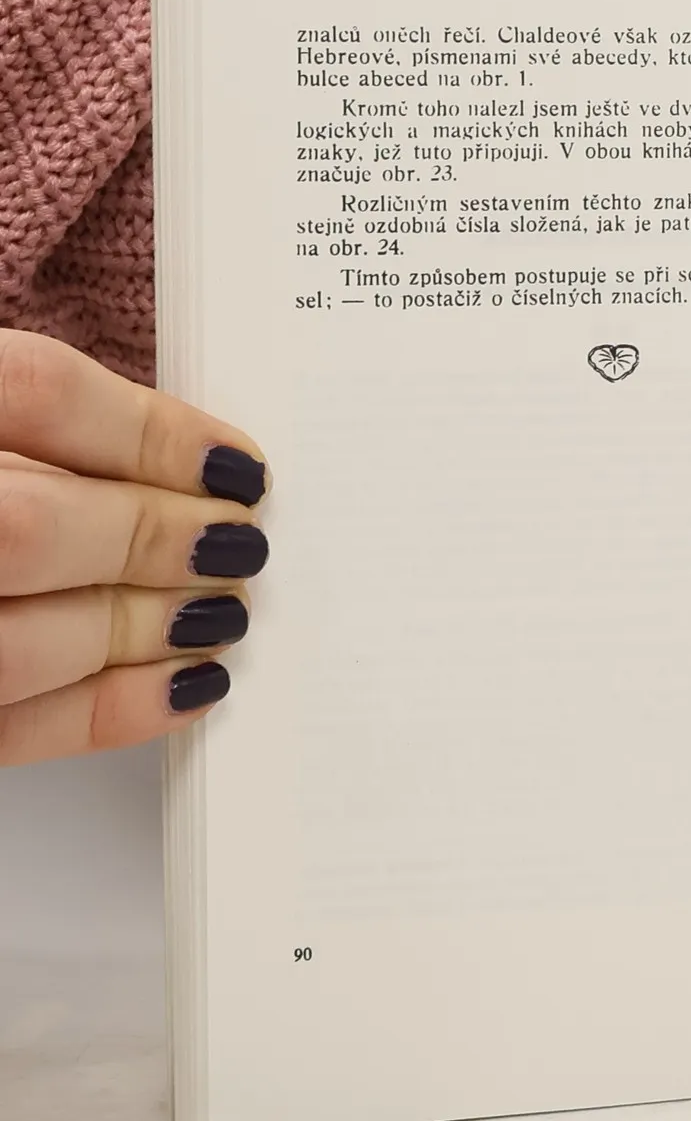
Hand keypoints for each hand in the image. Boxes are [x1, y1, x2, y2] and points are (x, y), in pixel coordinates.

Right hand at [0, 330, 267, 765]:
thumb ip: (37, 427)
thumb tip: (191, 465)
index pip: (33, 390)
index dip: (153, 430)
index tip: (237, 461)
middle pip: (28, 526)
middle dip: (155, 539)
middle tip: (238, 542)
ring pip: (18, 643)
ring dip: (143, 628)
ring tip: (219, 611)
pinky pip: (5, 730)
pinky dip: (108, 711)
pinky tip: (184, 684)